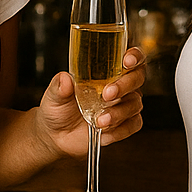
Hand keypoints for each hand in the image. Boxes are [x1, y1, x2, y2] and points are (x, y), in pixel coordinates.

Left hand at [33, 46, 145, 160]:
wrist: (56, 135)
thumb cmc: (58, 108)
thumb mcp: (54, 95)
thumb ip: (59, 86)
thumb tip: (65, 79)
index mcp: (107, 70)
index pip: (130, 57)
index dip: (134, 56)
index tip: (126, 60)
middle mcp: (120, 85)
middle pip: (137, 78)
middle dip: (125, 85)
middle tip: (107, 94)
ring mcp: (124, 105)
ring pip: (134, 104)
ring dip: (119, 112)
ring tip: (99, 121)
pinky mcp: (125, 124)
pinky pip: (133, 124)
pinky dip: (120, 130)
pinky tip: (104, 133)